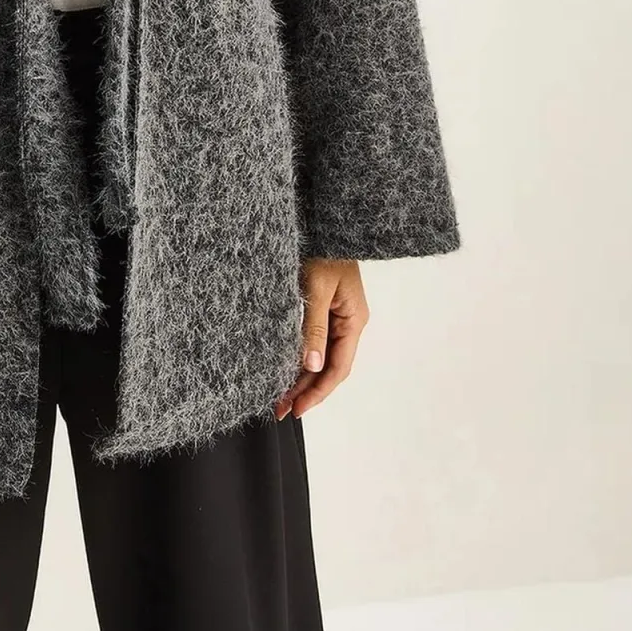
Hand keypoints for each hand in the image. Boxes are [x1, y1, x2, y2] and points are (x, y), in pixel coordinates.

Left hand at [273, 257, 368, 420]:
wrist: (323, 221)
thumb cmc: (324, 248)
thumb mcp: (318, 288)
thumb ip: (314, 328)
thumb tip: (312, 366)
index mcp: (353, 320)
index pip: (338, 367)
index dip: (318, 391)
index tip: (297, 408)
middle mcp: (347, 322)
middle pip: (328, 366)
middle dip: (306, 389)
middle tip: (279, 409)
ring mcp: (336, 316)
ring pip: (319, 355)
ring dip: (301, 375)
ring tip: (278, 396)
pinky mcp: (323, 308)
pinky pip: (314, 339)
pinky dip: (299, 355)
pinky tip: (284, 367)